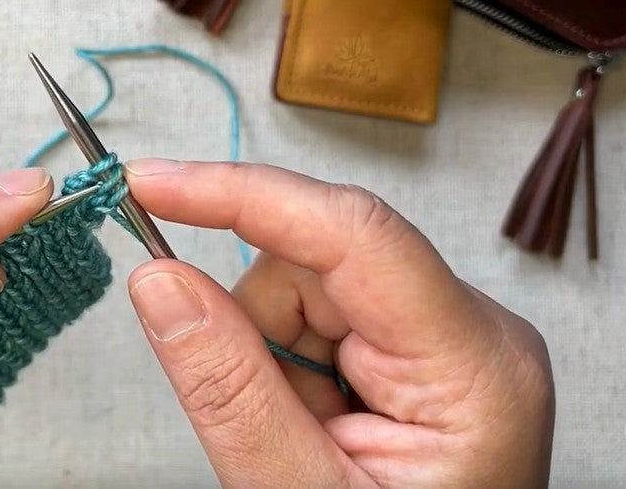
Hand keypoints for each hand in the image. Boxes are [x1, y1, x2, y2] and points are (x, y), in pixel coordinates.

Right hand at [122, 159, 554, 487]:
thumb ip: (229, 387)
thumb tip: (159, 280)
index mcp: (471, 366)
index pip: (353, 232)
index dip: (244, 195)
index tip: (153, 185)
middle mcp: (473, 333)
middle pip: (317, 263)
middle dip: (259, 331)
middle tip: (265, 421)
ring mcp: (448, 338)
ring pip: (305, 288)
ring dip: (272, 359)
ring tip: (302, 440)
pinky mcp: (419, 349)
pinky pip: (317, 319)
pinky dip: (288, 370)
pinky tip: (314, 426)